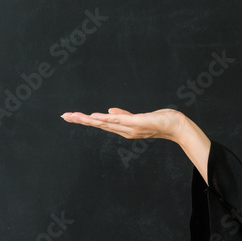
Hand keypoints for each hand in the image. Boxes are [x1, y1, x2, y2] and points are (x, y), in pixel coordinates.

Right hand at [61, 107, 184, 141]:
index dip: (85, 120)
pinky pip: (118, 120)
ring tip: (74, 116)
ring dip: (88, 120)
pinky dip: (106, 119)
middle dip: (80, 121)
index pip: (100, 124)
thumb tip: (109, 110)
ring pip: (104, 123)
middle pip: (98, 125)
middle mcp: (124, 130)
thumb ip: (123, 114)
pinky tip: (95, 117)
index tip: (71, 116)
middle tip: (64, 116)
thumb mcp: (139, 117)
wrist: (176, 126)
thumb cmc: (160, 121)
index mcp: (123, 128)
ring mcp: (129, 128)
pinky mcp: (136, 123)